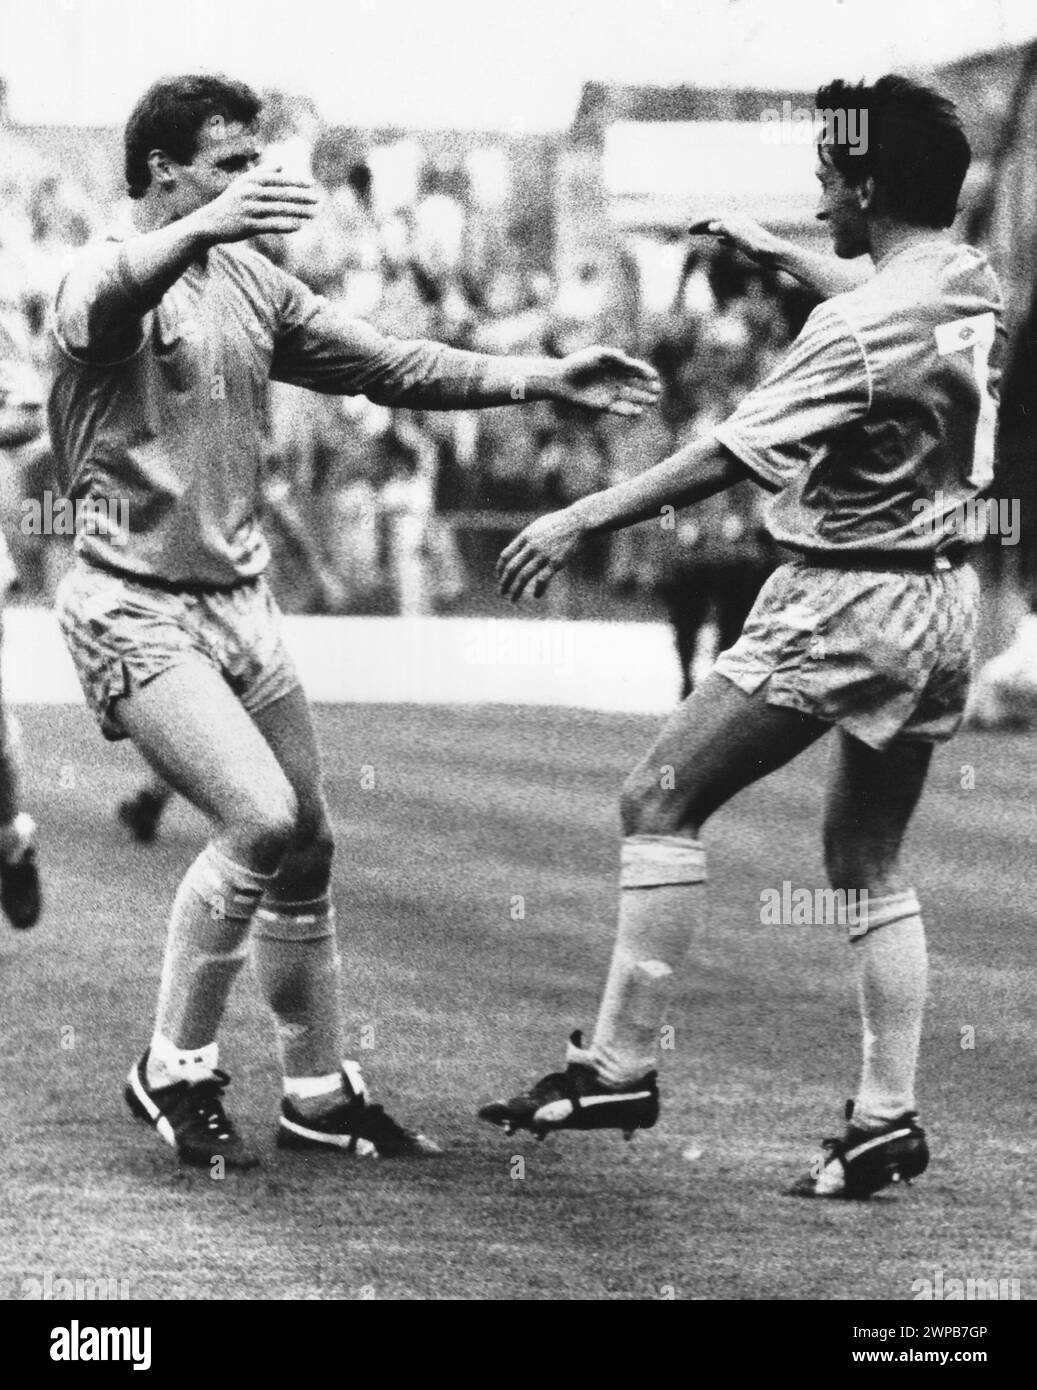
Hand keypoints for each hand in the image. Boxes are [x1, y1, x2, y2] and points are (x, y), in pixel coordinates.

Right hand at [194, 169, 318, 244]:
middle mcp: (250, 192)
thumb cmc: (232, 202)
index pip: (278, 179)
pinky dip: (285, 225)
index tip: (312, 184)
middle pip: (281, 193)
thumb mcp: (244, 183)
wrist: (210, 222)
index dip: (296, 181)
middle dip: (302, 196)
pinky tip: (299, 226)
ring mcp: (249, 209)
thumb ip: (263, 173)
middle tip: (318, 199)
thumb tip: (281, 165)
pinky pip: (271, 225)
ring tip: (314, 214)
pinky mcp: (248, 225)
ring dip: (299, 211)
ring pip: (279, 209)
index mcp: (251, 180)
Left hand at [497, 506, 588, 601]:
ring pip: (523, 576)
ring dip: (516, 590)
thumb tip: (520, 548)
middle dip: (505, 582)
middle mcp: (531, 546)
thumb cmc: (561, 523)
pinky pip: (542, 579)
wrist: (579, 522)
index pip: (506, 555)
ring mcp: (543, 555)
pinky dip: (538, 589)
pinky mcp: (555, 562)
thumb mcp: (540, 526)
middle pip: (511, 568)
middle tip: (502, 592)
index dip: (500, 568)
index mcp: (525, 536)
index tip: (499, 576)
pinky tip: (536, 595)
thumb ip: (529, 537)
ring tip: (512, 599)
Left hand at [553, 346, 660, 416]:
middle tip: (658, 390)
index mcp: (616, 366)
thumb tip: (625, 357)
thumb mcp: (596, 354)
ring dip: (643, 399)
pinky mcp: (604, 405)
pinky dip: (629, 411)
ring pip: (631, 397)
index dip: (646, 372)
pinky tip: (638, 411)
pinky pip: (620, 409)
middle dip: (648, 387)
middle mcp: (616, 379)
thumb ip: (611, 355)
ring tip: (653, 400)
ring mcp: (611, 392)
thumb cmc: (578, 364)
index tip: (654, 376)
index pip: (635, 369)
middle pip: (637, 384)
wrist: (562, 380)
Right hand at [688, 213, 783, 264]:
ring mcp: (742, 230)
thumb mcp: (739, 237)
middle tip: (689, 230)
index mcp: (734, 220)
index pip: (713, 217)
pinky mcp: (746, 240)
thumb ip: (726, 229)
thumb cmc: (757, 246)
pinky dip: (722, 237)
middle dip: (702, 224)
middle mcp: (738, 222)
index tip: (688, 229)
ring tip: (700, 233)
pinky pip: (731, 236)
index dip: (700, 222)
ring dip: (710, 229)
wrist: (774, 254)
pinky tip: (720, 242)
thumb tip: (711, 225)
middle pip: (716, 220)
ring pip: (722, 227)